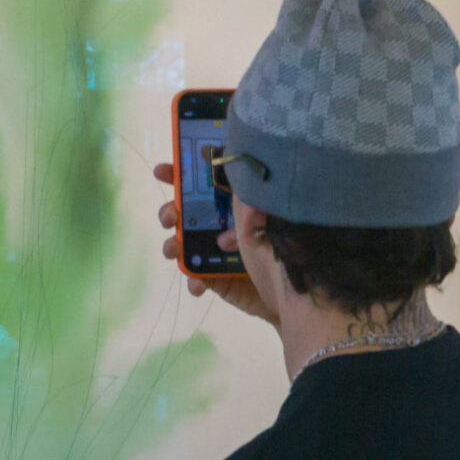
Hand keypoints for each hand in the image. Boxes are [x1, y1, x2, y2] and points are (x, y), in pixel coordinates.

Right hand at [152, 162, 275, 325]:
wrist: (298, 288)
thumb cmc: (282, 243)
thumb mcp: (263, 213)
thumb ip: (244, 196)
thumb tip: (225, 174)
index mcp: (231, 203)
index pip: (202, 183)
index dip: (178, 174)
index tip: (162, 171)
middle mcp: (219, 224)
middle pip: (184, 213)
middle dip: (169, 212)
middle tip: (170, 217)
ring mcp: (215, 252)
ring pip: (182, 245)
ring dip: (172, 245)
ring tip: (175, 249)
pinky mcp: (217, 279)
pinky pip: (197, 278)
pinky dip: (194, 281)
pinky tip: (199, 283)